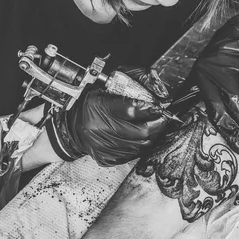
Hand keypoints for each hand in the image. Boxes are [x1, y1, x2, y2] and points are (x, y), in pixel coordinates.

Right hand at [46, 88, 167, 166]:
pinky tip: (142, 138)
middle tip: (163, 119)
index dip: (150, 109)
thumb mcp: (109, 86)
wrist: (75, 125)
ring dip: (151, 136)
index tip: (158, 107)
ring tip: (155, 128)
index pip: (132, 109)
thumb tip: (157, 90)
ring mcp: (101, 146)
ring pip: (139, 146)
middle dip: (157, 125)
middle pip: (140, 131)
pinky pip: (132, 155)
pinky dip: (141, 146)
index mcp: (98, 106)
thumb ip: (134, 81)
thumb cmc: (94, 104)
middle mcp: (98, 128)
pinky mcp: (105, 158)